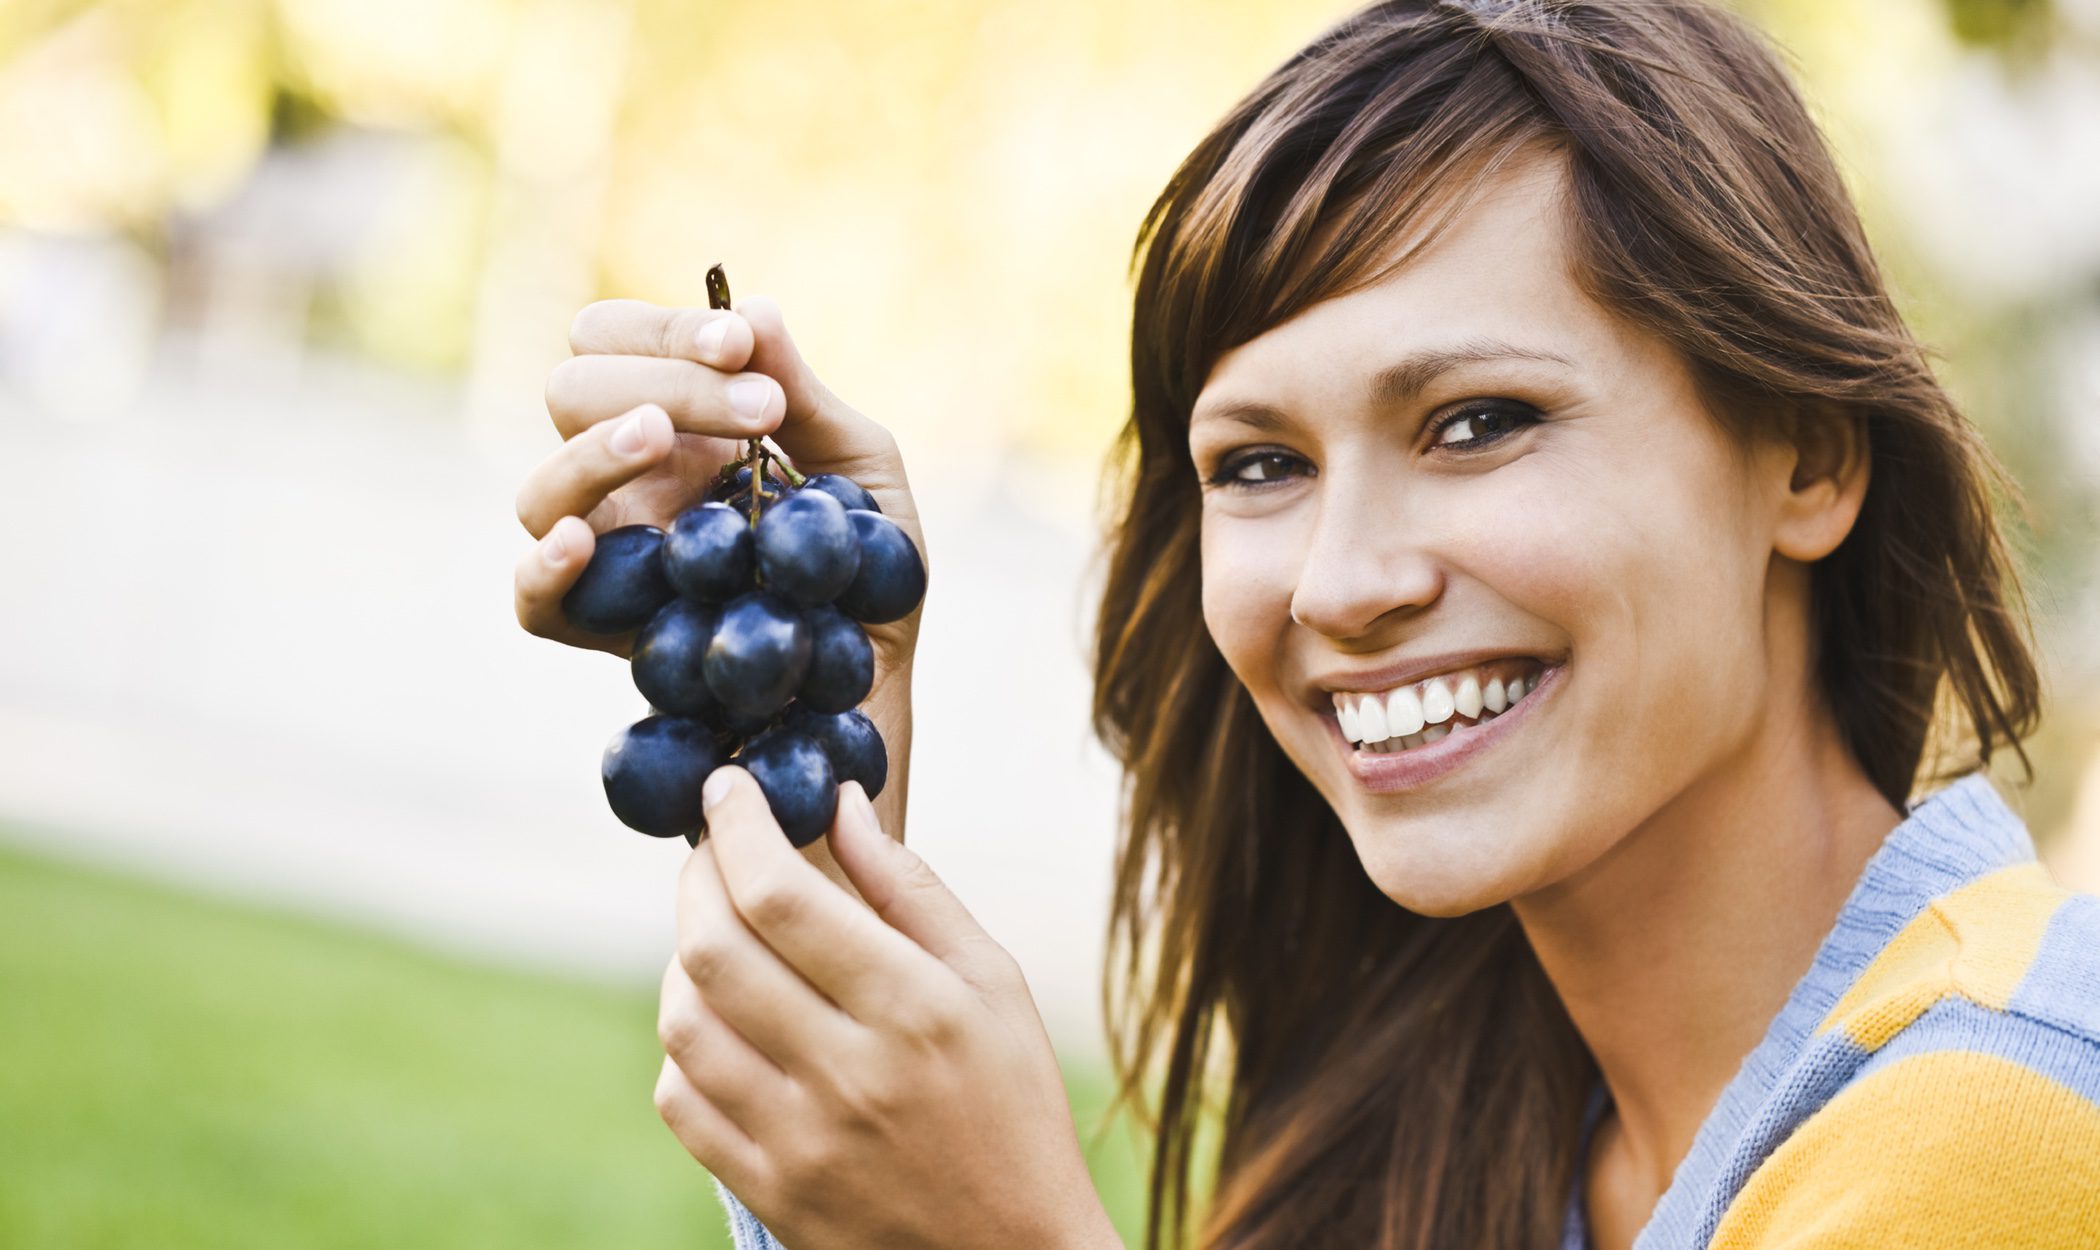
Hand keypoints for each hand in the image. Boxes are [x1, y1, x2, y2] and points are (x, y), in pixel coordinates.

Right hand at [510, 296, 922, 844]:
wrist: (876, 692)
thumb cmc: (871, 575)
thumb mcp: (864, 476)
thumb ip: (808, 397)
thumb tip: (751, 310)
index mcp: (679, 424)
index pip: (616, 340)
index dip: (663, 330)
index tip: (739, 347)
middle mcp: (629, 481)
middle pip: (573, 391)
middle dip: (659, 380)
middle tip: (755, 409)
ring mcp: (611, 557)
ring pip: (540, 490)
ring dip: (596, 452)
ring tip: (660, 440)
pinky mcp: (607, 634)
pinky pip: (535, 602)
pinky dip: (546, 568)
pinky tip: (584, 542)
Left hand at [653, 772, 1119, 1249]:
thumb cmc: (1014, 1103)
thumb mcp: (994, 983)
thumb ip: (910, 890)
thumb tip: (838, 803)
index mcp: (915, 1008)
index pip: (782, 895)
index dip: (737, 826)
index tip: (727, 787)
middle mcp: (850, 1073)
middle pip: (713, 950)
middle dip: (697, 877)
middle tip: (712, 849)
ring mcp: (800, 1141)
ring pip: (683, 1023)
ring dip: (684, 960)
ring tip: (719, 936)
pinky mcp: (769, 1191)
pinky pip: (682, 1099)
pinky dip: (685, 1046)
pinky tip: (723, 1022)